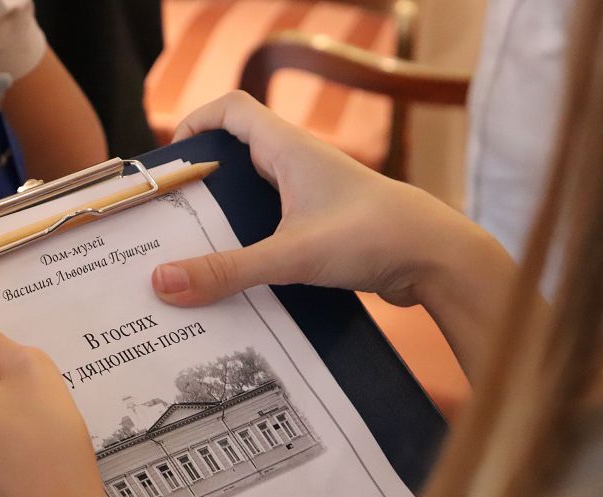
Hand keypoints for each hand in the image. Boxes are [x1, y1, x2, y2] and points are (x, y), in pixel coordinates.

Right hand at [153, 92, 514, 371]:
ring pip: (257, 195)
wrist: (439, 260)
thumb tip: (164, 282)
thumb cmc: (374, 237)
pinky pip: (277, 225)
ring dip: (228, 218)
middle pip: (238, 155)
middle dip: (203, 181)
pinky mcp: (325, 227)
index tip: (171, 161)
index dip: (198, 122)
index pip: (233, 109)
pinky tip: (239, 276)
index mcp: (290, 150)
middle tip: (171, 216)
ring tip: (194, 251)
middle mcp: (301, 166)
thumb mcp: (291, 255)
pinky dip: (253, 243)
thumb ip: (227, 270)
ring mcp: (315, 196)